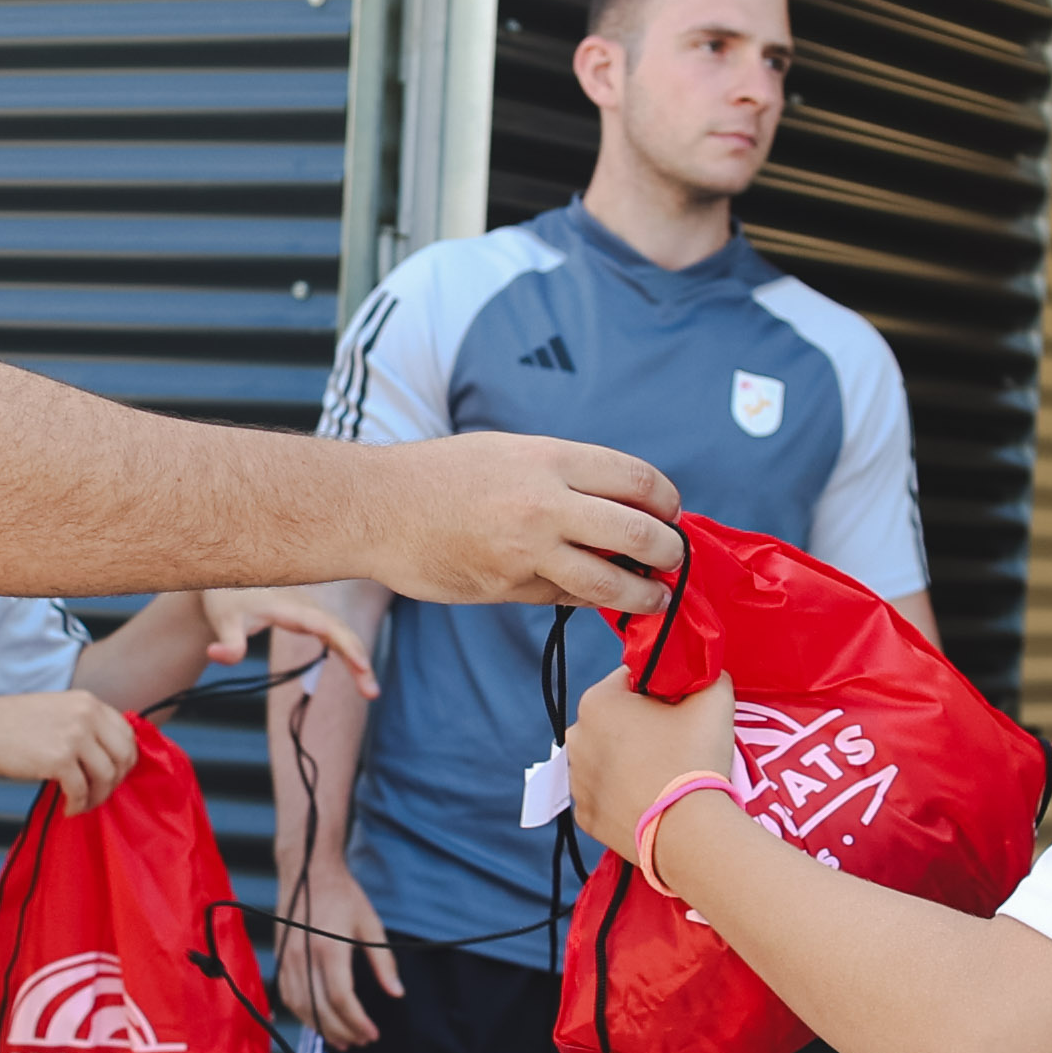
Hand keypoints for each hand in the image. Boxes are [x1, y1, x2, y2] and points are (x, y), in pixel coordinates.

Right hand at [0, 688, 139, 809]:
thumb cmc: (12, 724)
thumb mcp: (57, 710)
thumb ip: (84, 725)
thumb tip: (108, 757)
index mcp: (88, 702)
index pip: (127, 733)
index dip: (125, 759)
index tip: (113, 775)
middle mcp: (86, 715)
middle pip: (124, 756)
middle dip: (116, 780)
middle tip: (100, 793)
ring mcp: (74, 736)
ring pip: (107, 776)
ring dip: (98, 797)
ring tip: (83, 804)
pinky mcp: (59, 759)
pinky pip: (82, 791)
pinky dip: (78, 805)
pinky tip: (68, 809)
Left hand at [190, 585, 376, 694]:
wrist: (229, 578)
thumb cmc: (226, 597)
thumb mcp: (224, 618)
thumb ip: (227, 641)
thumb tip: (215, 656)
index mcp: (290, 606)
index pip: (324, 626)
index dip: (344, 643)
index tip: (361, 663)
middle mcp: (308, 606)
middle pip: (342, 632)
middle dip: (358, 659)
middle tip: (372, 693)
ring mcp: (312, 611)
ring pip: (343, 634)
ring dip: (358, 660)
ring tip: (371, 692)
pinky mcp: (312, 617)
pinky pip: (337, 635)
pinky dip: (349, 653)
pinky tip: (360, 673)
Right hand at [275, 857, 401, 1047]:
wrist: (307, 870)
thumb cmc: (342, 895)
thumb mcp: (370, 925)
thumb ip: (383, 962)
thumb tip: (396, 993)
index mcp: (329, 948)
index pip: (340, 998)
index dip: (357, 1022)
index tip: (372, 1033)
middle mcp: (304, 957)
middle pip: (320, 1009)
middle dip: (342, 1031)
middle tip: (361, 1041)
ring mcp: (287, 959)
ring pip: (300, 1007)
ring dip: (321, 1029)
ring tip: (341, 1040)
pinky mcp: (280, 958)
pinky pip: (287, 996)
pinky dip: (302, 1014)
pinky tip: (318, 1022)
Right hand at [356, 434, 680, 615]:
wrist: (377, 507)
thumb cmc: (442, 476)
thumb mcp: (510, 452)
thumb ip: (563, 475)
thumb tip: (616, 504)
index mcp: (551, 458)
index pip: (638, 480)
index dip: (667, 502)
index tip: (671, 515)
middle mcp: (546, 503)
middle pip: (639, 532)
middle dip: (670, 552)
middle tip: (674, 561)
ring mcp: (528, 550)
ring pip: (611, 581)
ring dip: (645, 594)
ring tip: (655, 598)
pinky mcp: (510, 587)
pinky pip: (567, 599)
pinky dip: (589, 600)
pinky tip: (598, 598)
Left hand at [562, 666, 738, 877]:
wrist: (688, 832)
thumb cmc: (695, 758)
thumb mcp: (714, 698)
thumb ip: (708, 675)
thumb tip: (705, 675)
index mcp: (597, 702)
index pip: (632, 679)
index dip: (662, 689)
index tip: (681, 708)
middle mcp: (576, 738)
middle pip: (616, 719)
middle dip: (643, 725)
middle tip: (677, 743)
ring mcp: (577, 781)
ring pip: (609, 758)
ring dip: (632, 760)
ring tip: (666, 774)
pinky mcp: (586, 816)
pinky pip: (607, 794)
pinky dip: (625, 795)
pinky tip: (652, 798)